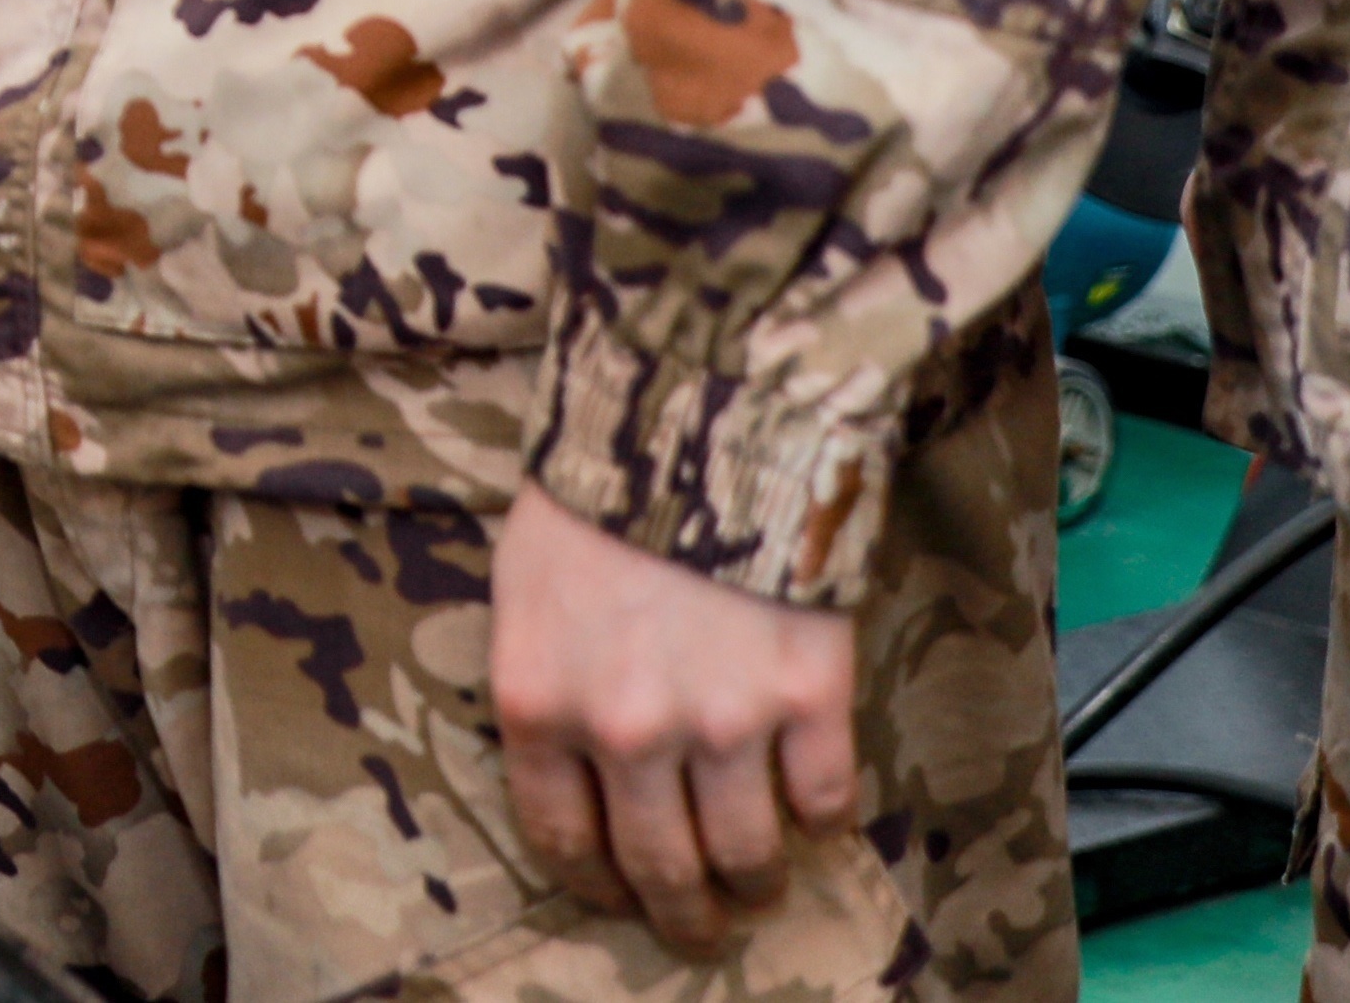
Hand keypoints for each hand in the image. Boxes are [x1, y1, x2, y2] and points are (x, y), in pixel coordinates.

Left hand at [488, 485, 860, 951]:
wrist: (698, 417)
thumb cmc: (597, 492)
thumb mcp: (525, 588)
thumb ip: (543, 682)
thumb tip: (567, 760)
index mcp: (538, 703)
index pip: (560, 837)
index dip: (594, 882)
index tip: (615, 897)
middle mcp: (624, 732)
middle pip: (659, 866)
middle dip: (680, 913)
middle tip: (697, 931)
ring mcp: (722, 721)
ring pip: (746, 852)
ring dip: (755, 884)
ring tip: (760, 888)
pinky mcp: (808, 698)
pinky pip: (824, 800)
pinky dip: (822, 818)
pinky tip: (814, 810)